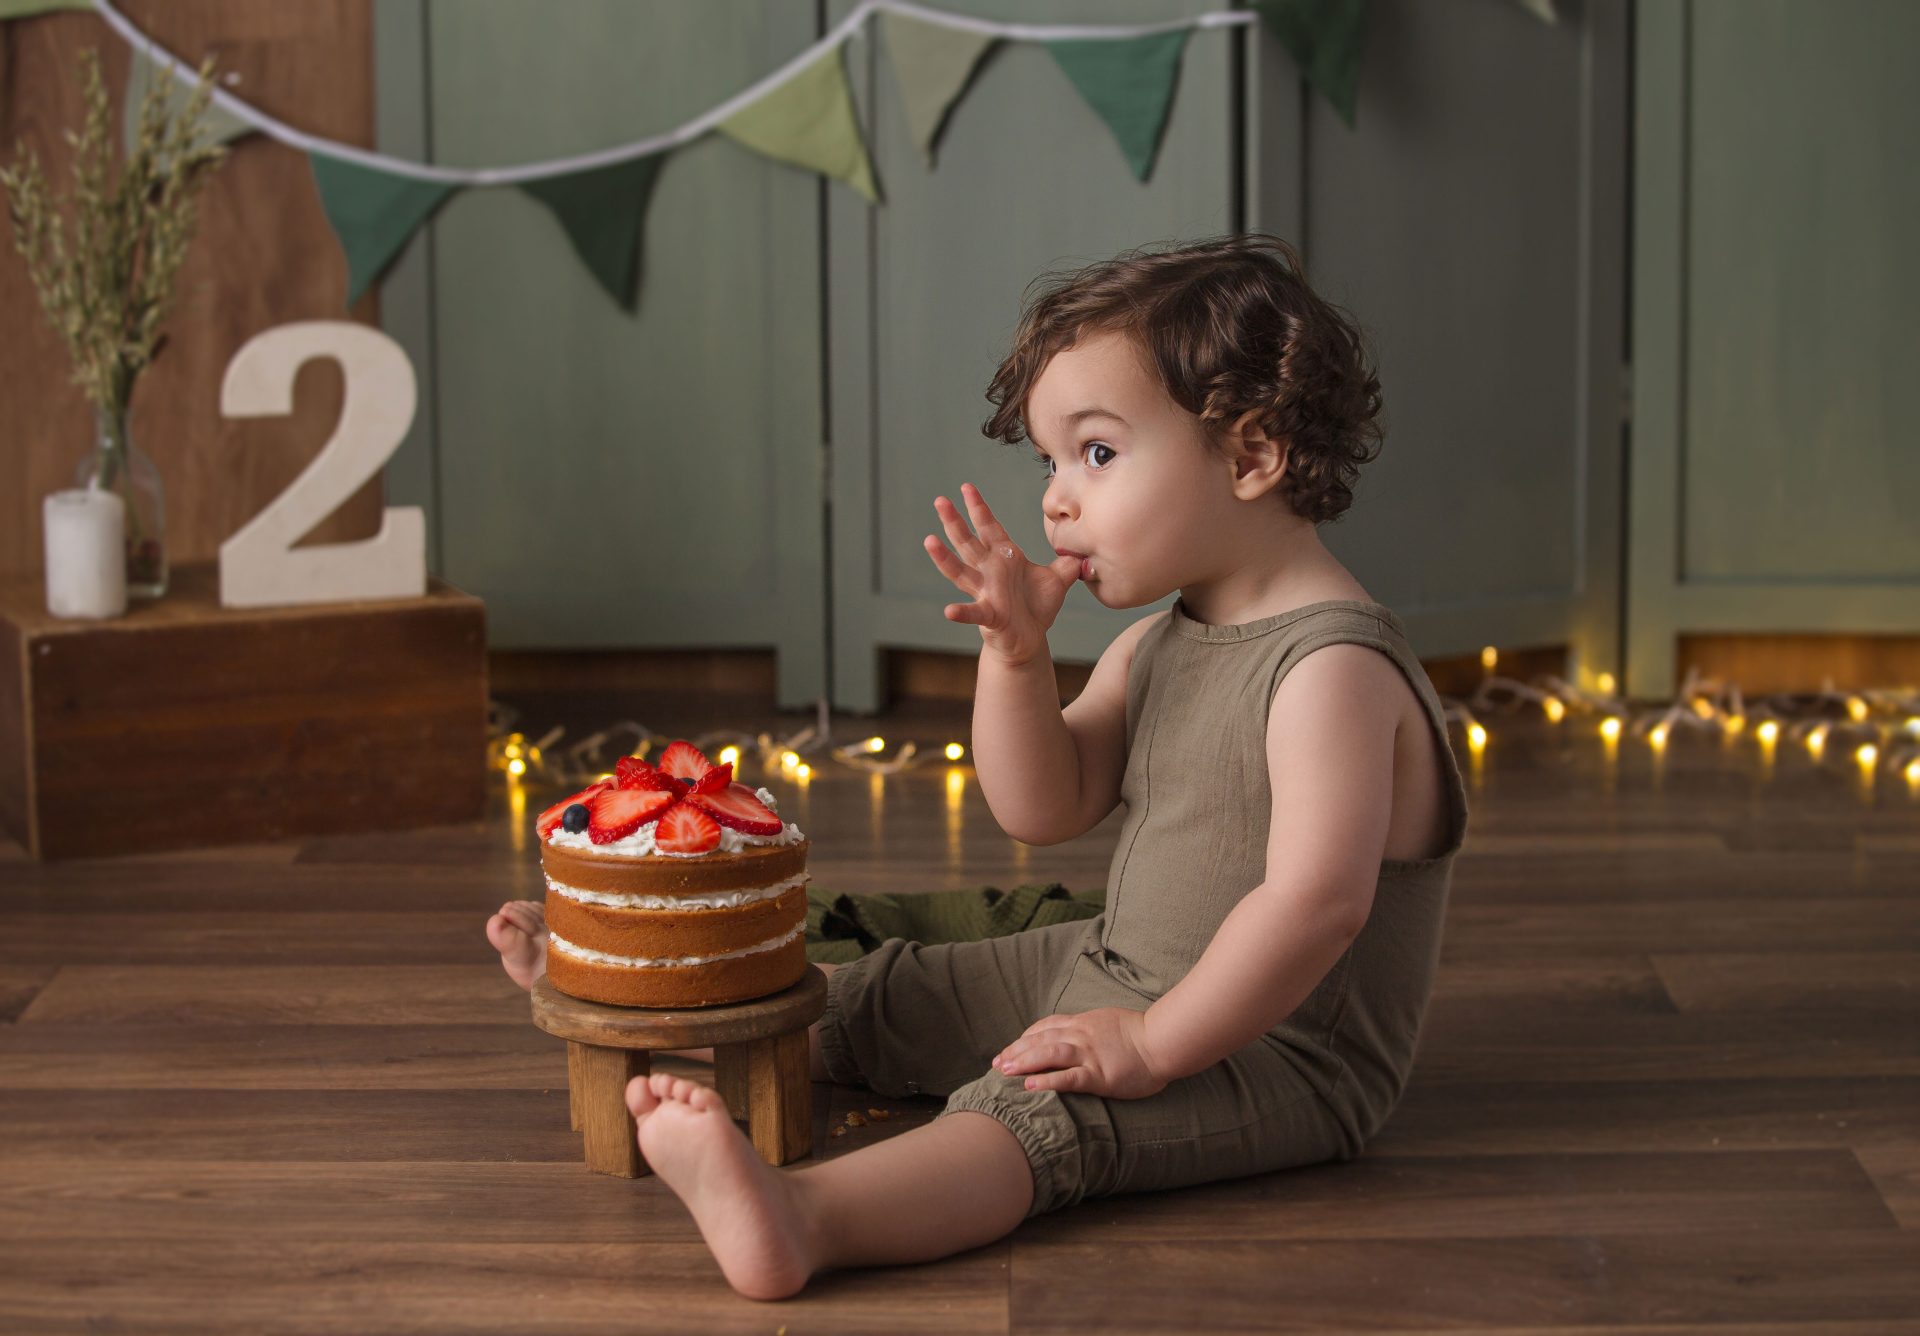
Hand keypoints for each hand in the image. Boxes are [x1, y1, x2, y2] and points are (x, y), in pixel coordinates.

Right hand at [924, 482, 1080, 667]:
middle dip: (954, 522)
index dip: (979, 508)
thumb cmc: (1037, 607)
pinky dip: (961, 612)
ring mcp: (985, 592)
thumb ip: (1069, 563)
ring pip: (960, 572)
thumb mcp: (1058, 580)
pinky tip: (949, 611)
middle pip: (968, 543)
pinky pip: (973, 612)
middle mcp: (990, 572)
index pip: (990, 528)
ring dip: (944, 558)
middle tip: (940, 500)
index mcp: (1005, 558)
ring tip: (929, 541)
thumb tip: (1085, 549)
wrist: (1029, 639)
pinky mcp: (989, 615)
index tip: (967, 487)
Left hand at [991, 1007, 1169, 1100]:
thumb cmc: (1142, 1034)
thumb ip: (1091, 1028)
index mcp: (1084, 1023)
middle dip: (1016, 1050)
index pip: (1047, 1026)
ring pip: (1049, 1053)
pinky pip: (1068, 1077)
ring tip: (1004, 1071)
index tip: (1011, 1047)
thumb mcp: (1109, 1022)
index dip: (1026, 1037)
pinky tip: (1030, 1085)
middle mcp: (1081, 1035)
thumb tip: (1078, 1034)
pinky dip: (1047, 1080)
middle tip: (996, 1063)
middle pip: (1040, 1039)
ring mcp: (1089, 1054)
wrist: (1163, 1041)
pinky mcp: (1099, 1074)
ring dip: (1023, 1061)